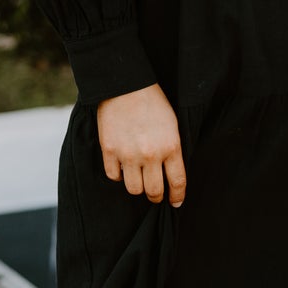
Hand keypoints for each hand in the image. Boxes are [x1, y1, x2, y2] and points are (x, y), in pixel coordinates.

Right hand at [96, 81, 186, 204]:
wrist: (125, 85)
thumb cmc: (152, 102)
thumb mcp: (172, 125)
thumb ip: (172, 149)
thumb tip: (170, 174)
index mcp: (171, 147)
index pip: (177, 182)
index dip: (177, 196)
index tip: (176, 202)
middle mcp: (150, 155)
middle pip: (153, 191)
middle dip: (156, 196)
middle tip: (155, 194)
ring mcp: (128, 154)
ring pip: (133, 189)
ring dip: (137, 187)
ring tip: (138, 179)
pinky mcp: (109, 151)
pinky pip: (113, 176)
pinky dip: (118, 175)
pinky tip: (122, 167)